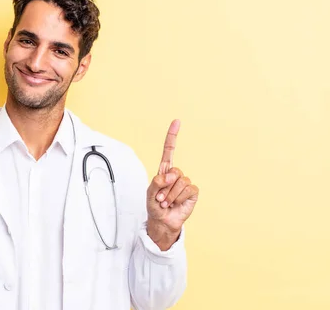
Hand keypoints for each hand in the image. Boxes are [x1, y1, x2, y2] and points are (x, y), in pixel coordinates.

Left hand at [146, 120, 198, 249]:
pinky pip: (188, 190)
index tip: (177, 121)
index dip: (173, 136)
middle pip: (174, 171)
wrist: (162, 221)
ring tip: (166, 202)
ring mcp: (185, 182)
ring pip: (180, 182)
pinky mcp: (193, 192)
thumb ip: (156, 183)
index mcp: (164, 171)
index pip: (169, 150)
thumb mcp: (149, 193)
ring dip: (170, 195)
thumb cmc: (154, 206)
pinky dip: (179, 198)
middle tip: (160, 198)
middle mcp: (175, 174)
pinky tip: (176, 204)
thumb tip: (169, 176)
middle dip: (164, 187)